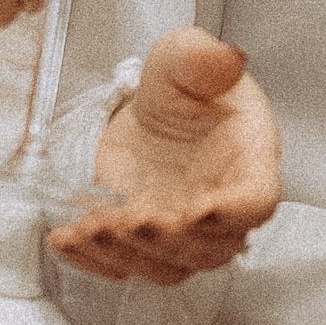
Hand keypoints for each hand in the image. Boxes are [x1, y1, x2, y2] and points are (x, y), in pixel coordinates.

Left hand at [48, 29, 277, 282]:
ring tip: (93, 225)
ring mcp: (180, 232)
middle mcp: (220, 209)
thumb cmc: (186, 92)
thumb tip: (224, 59)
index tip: (199, 210)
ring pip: (167, 266)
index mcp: (247, 164)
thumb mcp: (187, 59)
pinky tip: (68, 237)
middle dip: (169, 240)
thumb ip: (203, 58)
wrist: (154, 113)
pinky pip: (122, 266)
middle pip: (210, 247)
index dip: (233, 212)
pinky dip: (92, 259)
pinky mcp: (141, 242)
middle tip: (133, 218)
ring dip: (130, 254)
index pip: (257, 200)